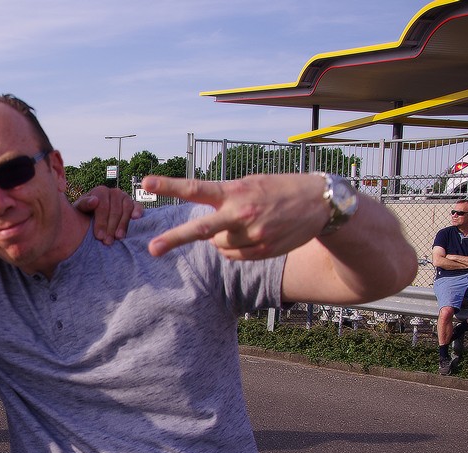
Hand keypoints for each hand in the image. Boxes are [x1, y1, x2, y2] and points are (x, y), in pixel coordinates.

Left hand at [73, 186, 142, 244]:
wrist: (93, 217)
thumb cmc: (85, 214)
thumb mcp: (80, 210)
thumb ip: (84, 204)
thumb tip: (94, 201)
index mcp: (100, 191)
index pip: (103, 205)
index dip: (101, 221)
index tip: (99, 236)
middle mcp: (114, 192)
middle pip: (115, 209)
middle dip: (111, 227)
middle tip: (107, 241)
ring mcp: (125, 197)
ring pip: (126, 209)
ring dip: (123, 224)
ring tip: (118, 237)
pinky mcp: (134, 203)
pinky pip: (138, 206)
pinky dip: (138, 211)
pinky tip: (135, 219)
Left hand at [143, 174, 328, 258]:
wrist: (322, 203)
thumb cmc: (279, 190)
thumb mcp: (251, 184)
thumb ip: (225, 200)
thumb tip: (206, 231)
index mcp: (235, 191)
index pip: (196, 188)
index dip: (169, 186)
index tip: (145, 183)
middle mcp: (241, 214)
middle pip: (200, 229)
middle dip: (174, 239)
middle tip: (152, 249)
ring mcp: (252, 235)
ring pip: (218, 244)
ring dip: (224, 236)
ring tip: (248, 221)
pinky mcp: (262, 251)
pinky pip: (232, 255)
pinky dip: (235, 247)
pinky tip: (255, 233)